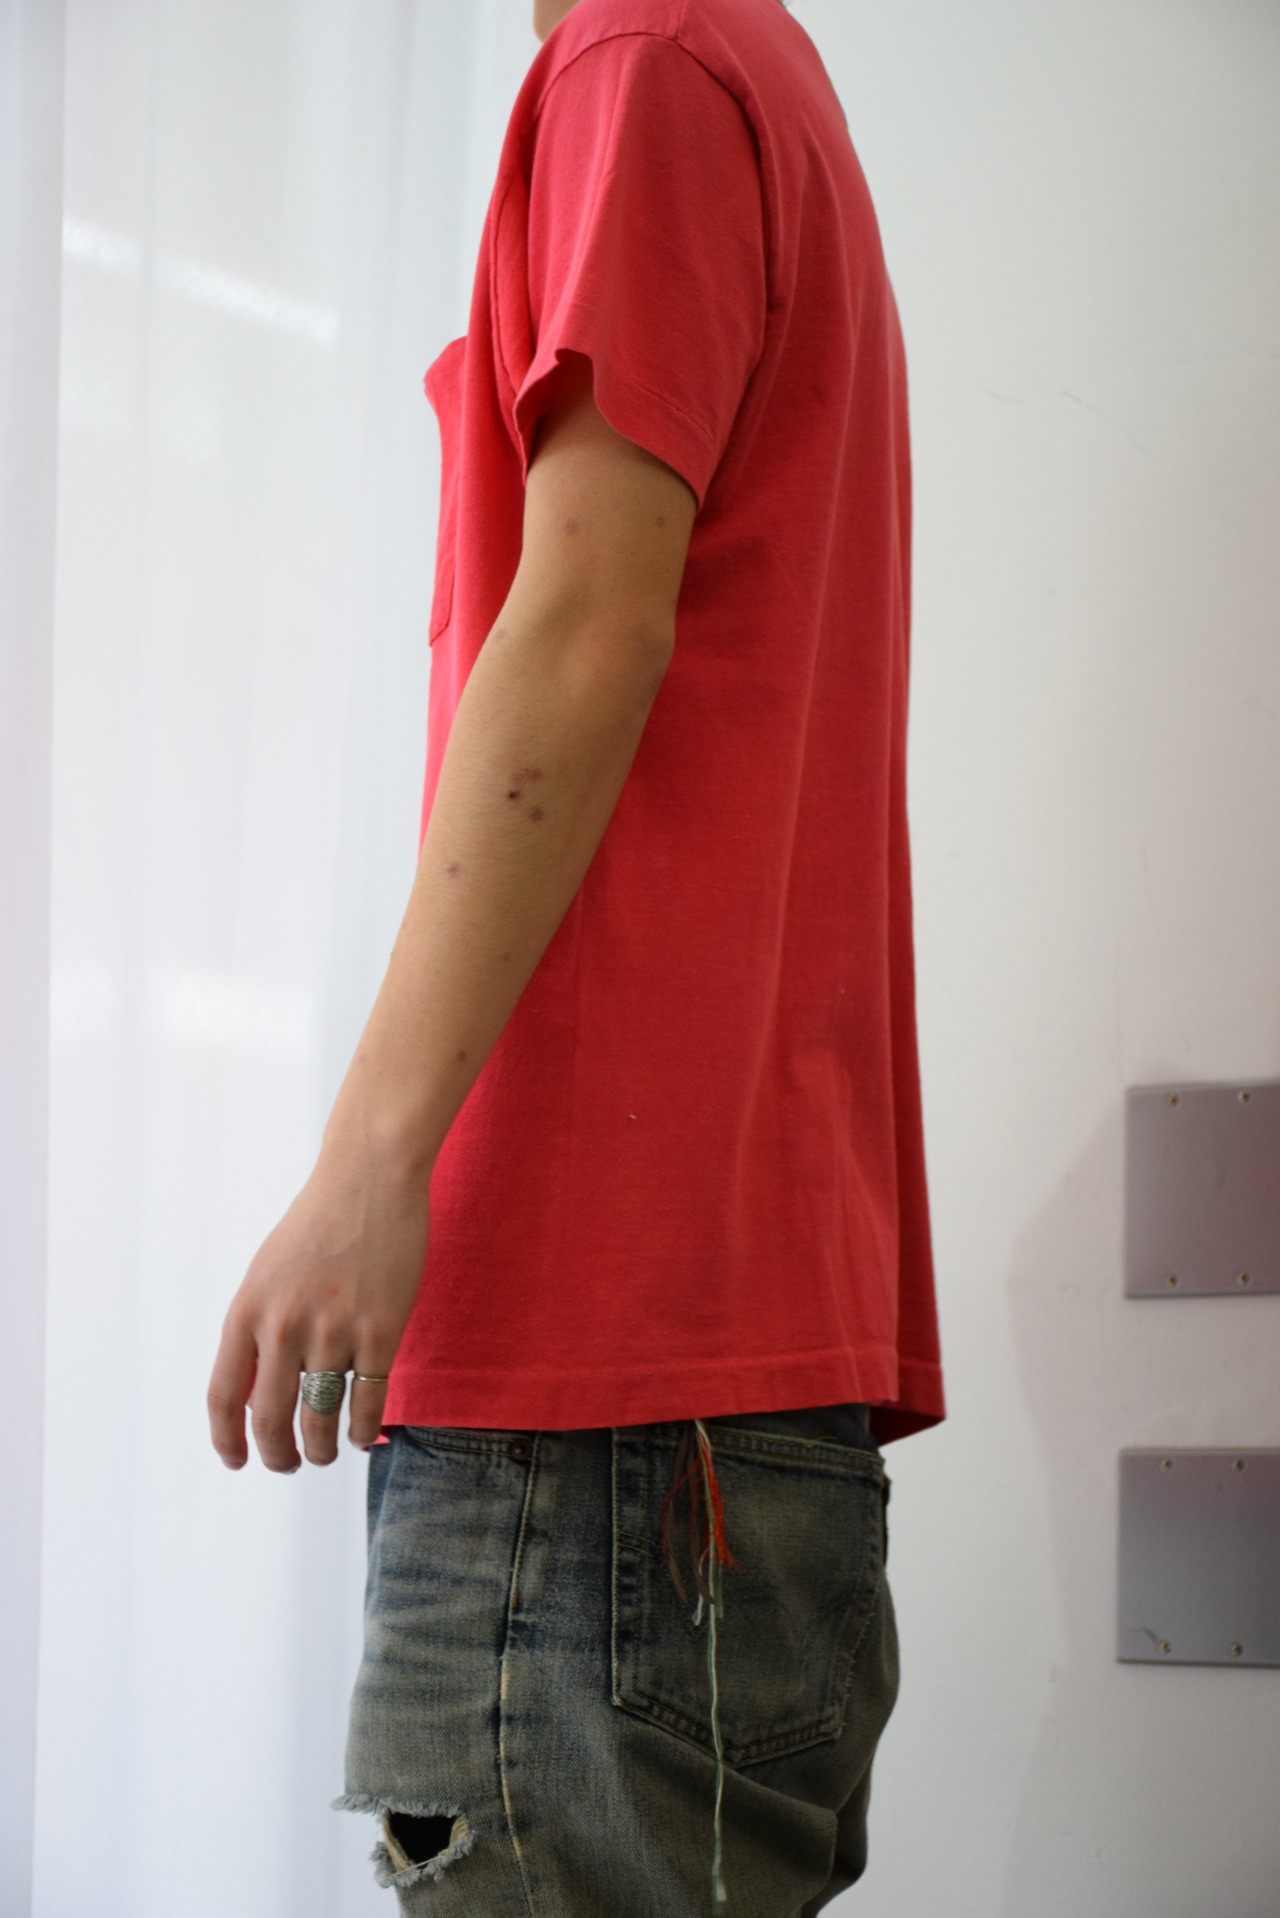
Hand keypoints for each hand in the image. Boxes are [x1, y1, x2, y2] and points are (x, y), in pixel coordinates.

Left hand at [207, 1130, 430, 1471]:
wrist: (369, 1179)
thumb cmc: (317, 1223)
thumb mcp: (266, 1272)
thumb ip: (257, 1328)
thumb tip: (256, 1390)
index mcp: (247, 1310)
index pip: (224, 1396)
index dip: (227, 1440)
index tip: (236, 1460)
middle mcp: (284, 1326)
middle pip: (270, 1419)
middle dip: (276, 1455)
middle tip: (285, 1464)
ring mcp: (333, 1331)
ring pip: (319, 1419)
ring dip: (319, 1449)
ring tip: (323, 1453)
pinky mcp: (380, 1331)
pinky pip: (367, 1401)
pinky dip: (361, 1430)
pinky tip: (360, 1436)